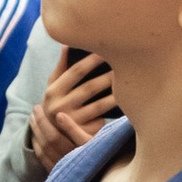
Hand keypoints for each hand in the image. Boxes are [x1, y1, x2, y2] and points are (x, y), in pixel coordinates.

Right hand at [29, 51, 118, 168]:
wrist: (51, 137)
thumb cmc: (56, 104)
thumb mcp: (52, 88)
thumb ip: (60, 67)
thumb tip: (67, 44)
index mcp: (53, 91)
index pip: (75, 71)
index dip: (92, 60)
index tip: (107, 49)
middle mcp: (60, 107)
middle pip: (89, 87)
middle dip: (107, 76)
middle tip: (126, 64)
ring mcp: (72, 122)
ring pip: (99, 106)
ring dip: (115, 94)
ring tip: (130, 84)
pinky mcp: (82, 134)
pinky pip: (101, 121)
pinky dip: (113, 113)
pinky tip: (127, 105)